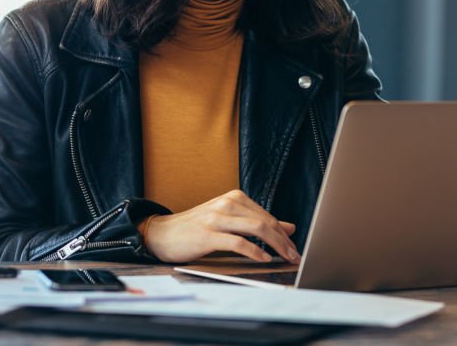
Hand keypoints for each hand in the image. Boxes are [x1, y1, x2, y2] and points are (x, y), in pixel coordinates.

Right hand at [142, 190, 299, 263]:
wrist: (161, 233)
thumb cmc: (196, 228)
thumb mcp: (229, 220)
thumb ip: (257, 222)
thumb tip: (289, 227)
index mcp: (235, 198)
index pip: (268, 216)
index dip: (284, 234)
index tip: (294, 248)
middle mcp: (228, 203)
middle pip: (266, 222)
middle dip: (284, 241)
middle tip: (295, 256)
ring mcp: (217, 218)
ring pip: (257, 229)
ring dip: (276, 245)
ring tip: (285, 258)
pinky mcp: (208, 234)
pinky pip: (238, 242)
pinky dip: (254, 251)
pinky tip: (263, 259)